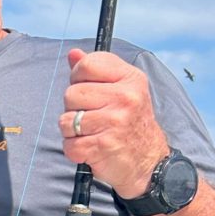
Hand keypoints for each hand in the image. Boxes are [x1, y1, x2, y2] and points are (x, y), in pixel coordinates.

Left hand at [60, 48, 168, 196]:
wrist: (148, 162)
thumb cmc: (129, 123)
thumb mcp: (121, 90)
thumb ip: (96, 70)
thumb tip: (73, 54)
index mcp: (130, 78)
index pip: (87, 64)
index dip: (78, 78)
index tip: (89, 90)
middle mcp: (126, 97)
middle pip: (71, 94)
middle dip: (74, 108)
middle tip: (93, 117)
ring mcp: (115, 121)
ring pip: (66, 120)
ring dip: (73, 132)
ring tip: (92, 133)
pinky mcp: (104, 145)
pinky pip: (69, 145)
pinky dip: (74, 150)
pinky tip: (91, 148)